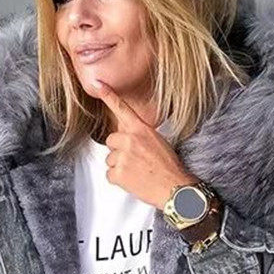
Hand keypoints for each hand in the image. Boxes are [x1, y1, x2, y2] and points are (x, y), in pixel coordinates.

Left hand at [91, 79, 198, 208]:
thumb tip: (129, 139)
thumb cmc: (170, 168)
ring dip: (120, 166)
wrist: (174, 188)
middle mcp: (130, 140)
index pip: (122, 109)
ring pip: (110, 159)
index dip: (108, 95)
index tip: (98, 84)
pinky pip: (109, 175)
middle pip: (111, 141)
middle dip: (119, 151)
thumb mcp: (158, 142)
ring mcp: (123, 156)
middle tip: (135, 161)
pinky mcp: (118, 172)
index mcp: (141, 130)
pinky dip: (119, 180)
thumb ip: (140, 136)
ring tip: (137, 172)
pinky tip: (133, 180)